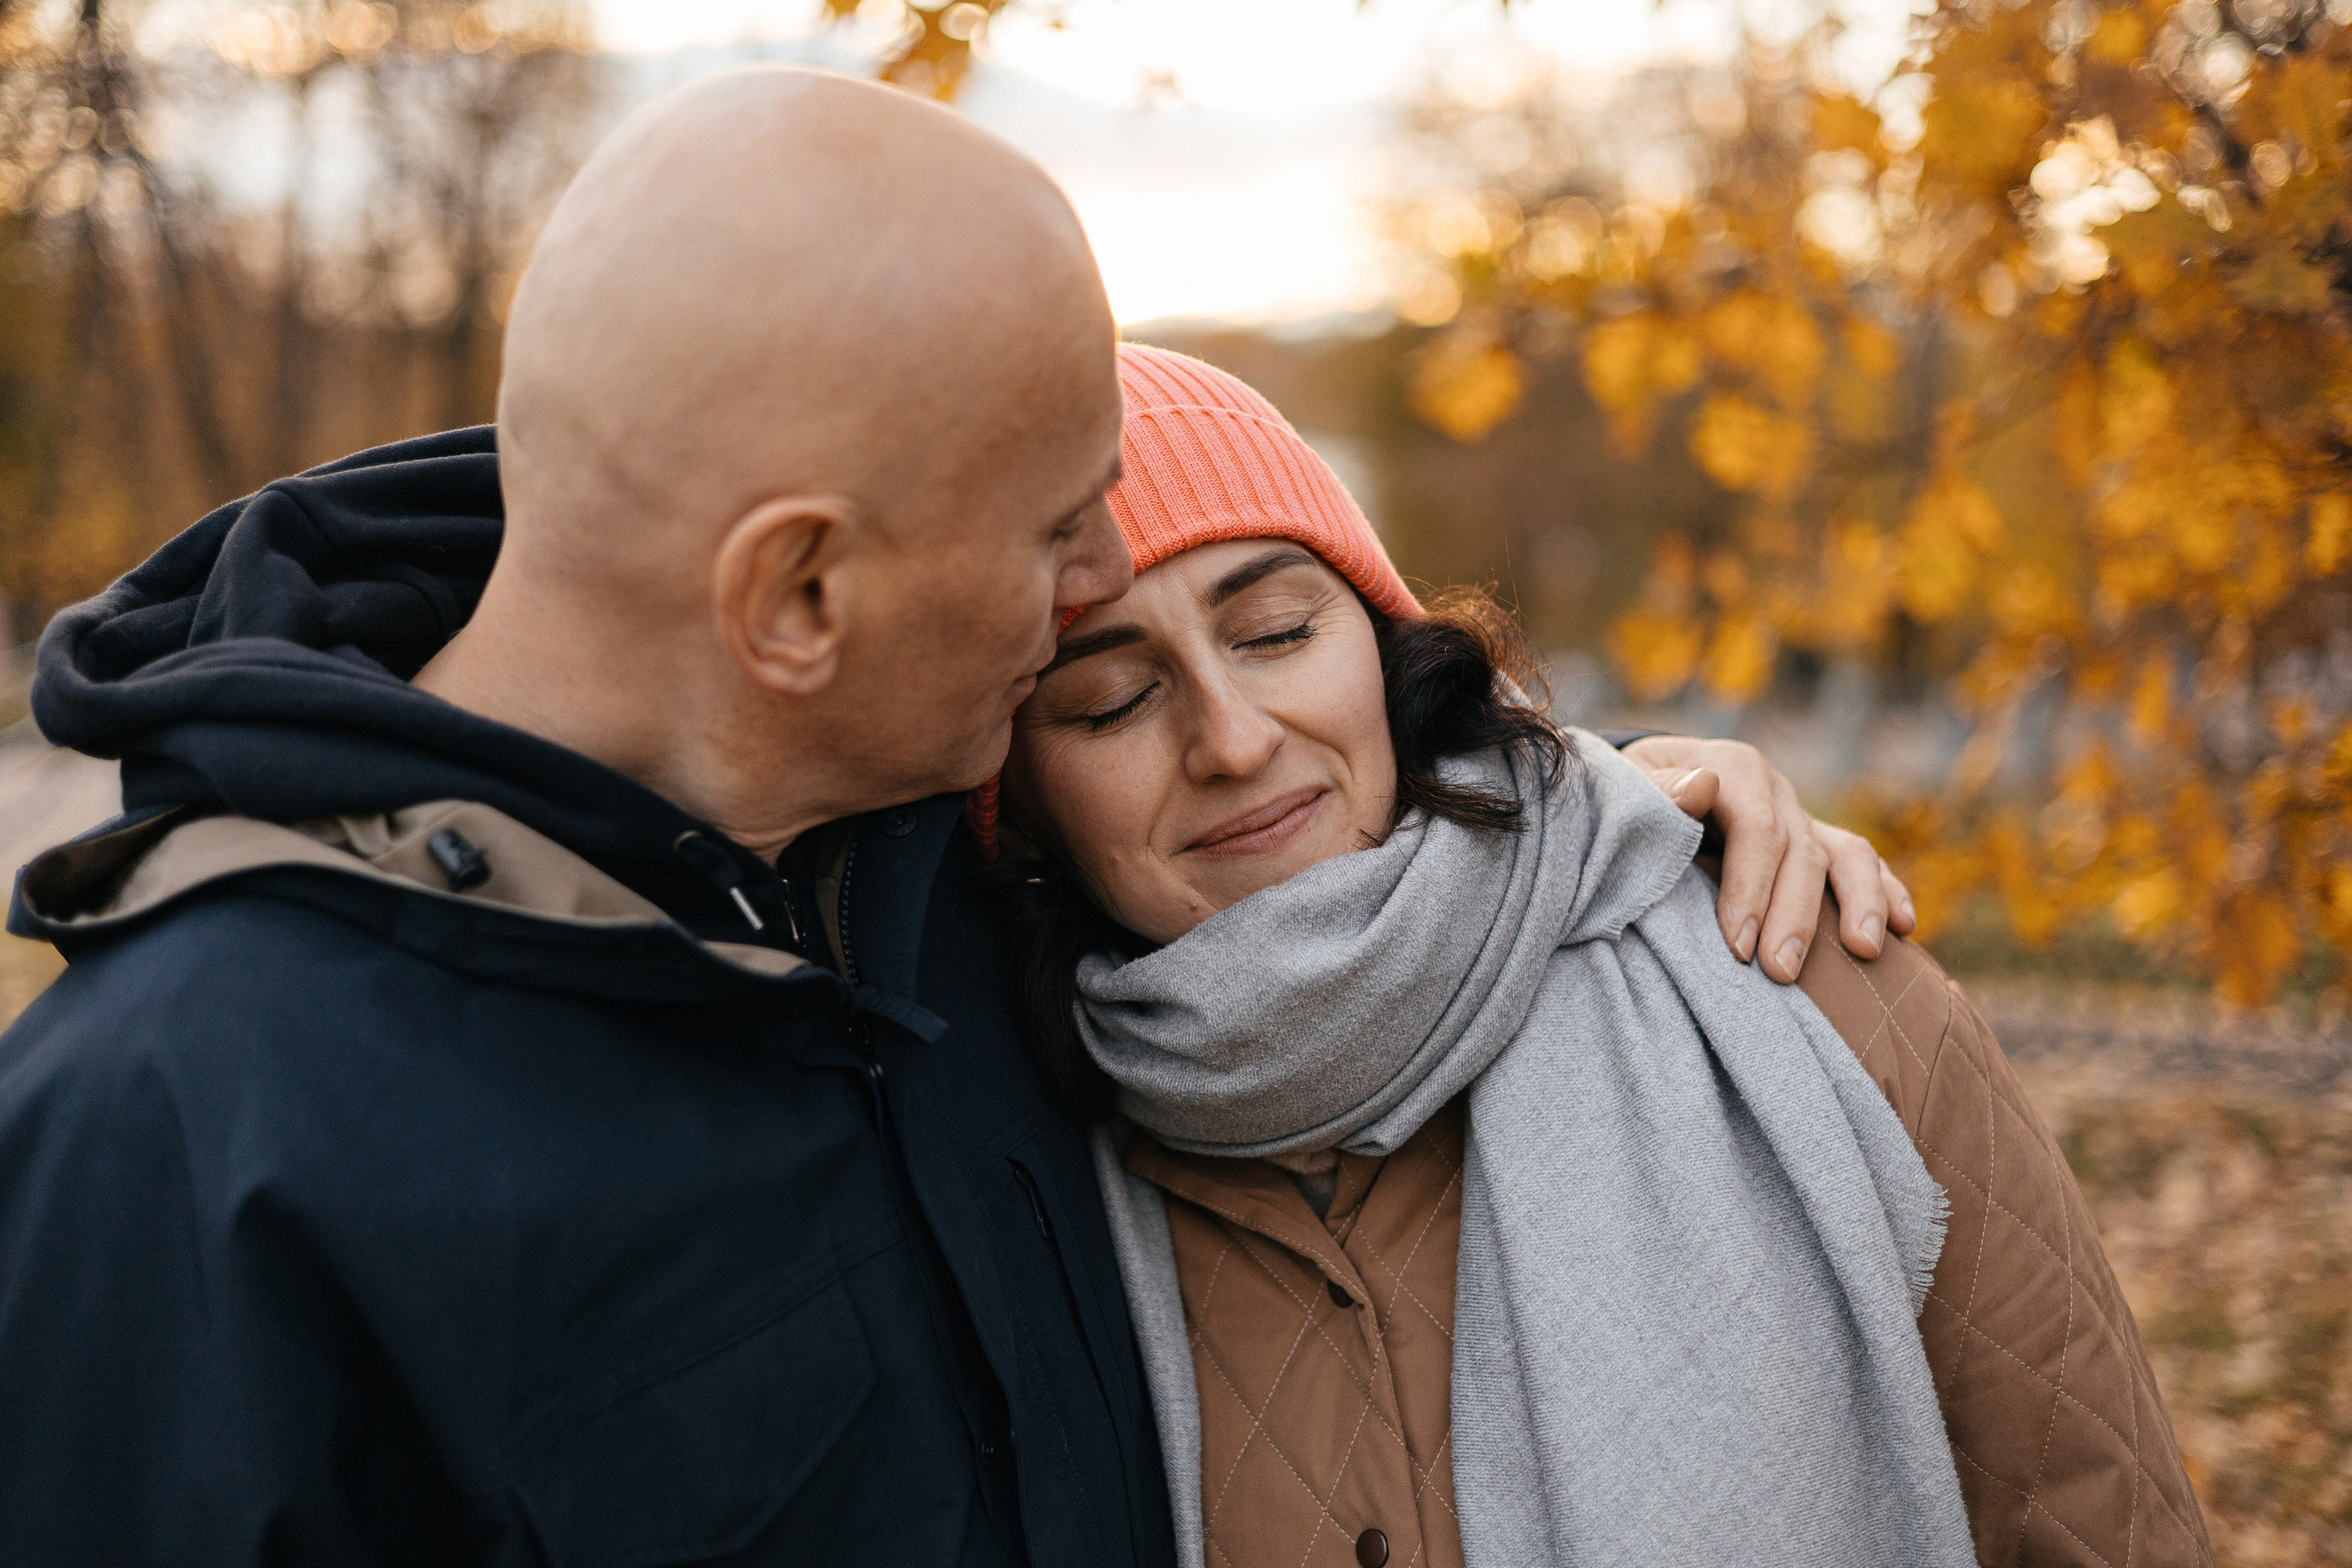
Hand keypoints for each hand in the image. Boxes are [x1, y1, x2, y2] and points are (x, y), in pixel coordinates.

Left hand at [1619, 735, 1916, 982]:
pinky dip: (1885, 891)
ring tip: (1864, 951)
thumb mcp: (1623, 785)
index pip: (1755, 827)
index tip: (1738, 946)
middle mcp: (1773, 789)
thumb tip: (1703, 788)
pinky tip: (1904, 929)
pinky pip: (1861, 863)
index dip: (1751, 886)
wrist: (1637, 788)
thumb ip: (1654, 790)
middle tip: (1779, 973)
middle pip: (1800, 850)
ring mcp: (1800, 815)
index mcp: (1730, 766)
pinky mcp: (1813, 841)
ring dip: (1860, 903)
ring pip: (1846, 854)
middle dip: (1794, 915)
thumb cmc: (1624, 798)